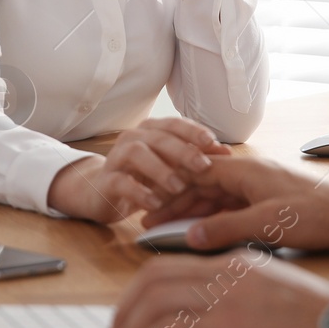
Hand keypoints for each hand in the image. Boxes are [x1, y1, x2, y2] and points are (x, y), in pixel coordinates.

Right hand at [47, 118, 230, 222]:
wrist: (101, 193)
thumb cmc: (143, 178)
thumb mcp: (170, 167)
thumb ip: (194, 157)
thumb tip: (226, 152)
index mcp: (151, 130)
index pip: (174, 124)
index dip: (193, 131)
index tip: (213, 142)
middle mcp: (132, 138)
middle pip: (159, 138)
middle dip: (182, 151)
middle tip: (203, 166)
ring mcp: (116, 158)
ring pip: (137, 154)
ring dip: (160, 169)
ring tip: (178, 187)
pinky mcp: (105, 181)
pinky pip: (121, 182)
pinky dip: (139, 192)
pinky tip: (155, 203)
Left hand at [107, 253, 328, 327]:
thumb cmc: (324, 327)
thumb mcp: (272, 305)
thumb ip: (234, 315)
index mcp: (238, 262)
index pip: (173, 266)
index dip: (141, 292)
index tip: (130, 317)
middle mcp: (227, 271)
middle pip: (154, 278)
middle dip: (124, 309)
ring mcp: (227, 296)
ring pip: (153, 302)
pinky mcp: (228, 326)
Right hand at [138, 156, 328, 251]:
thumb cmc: (315, 215)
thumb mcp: (265, 224)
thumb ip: (225, 229)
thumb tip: (192, 236)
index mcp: (246, 171)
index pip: (197, 174)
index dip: (172, 190)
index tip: (151, 206)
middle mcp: (251, 175)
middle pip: (204, 186)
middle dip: (177, 203)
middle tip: (152, 221)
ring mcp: (260, 188)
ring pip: (217, 198)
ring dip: (194, 212)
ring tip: (171, 228)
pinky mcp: (270, 203)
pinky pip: (233, 208)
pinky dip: (215, 219)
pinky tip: (204, 232)